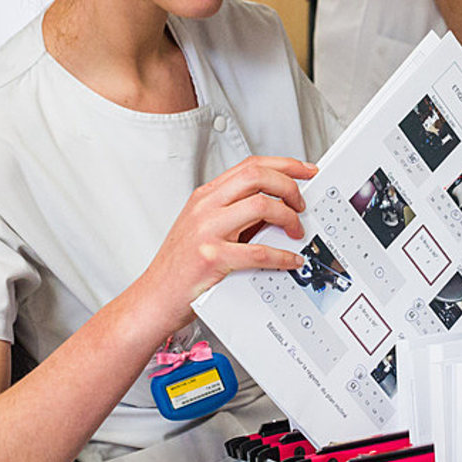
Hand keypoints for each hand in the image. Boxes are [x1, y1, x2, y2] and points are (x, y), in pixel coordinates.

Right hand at [136, 155, 317, 336]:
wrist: (155, 296)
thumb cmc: (181, 265)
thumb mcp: (205, 227)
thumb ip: (237, 213)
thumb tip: (279, 208)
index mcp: (205, 196)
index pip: (250, 165)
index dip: (284, 165)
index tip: (306, 171)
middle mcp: (205, 208)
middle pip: (258, 176)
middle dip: (290, 186)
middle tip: (301, 204)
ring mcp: (207, 231)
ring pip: (261, 205)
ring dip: (289, 217)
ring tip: (296, 231)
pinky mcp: (212, 258)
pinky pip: (259, 251)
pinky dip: (282, 256)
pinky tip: (290, 260)